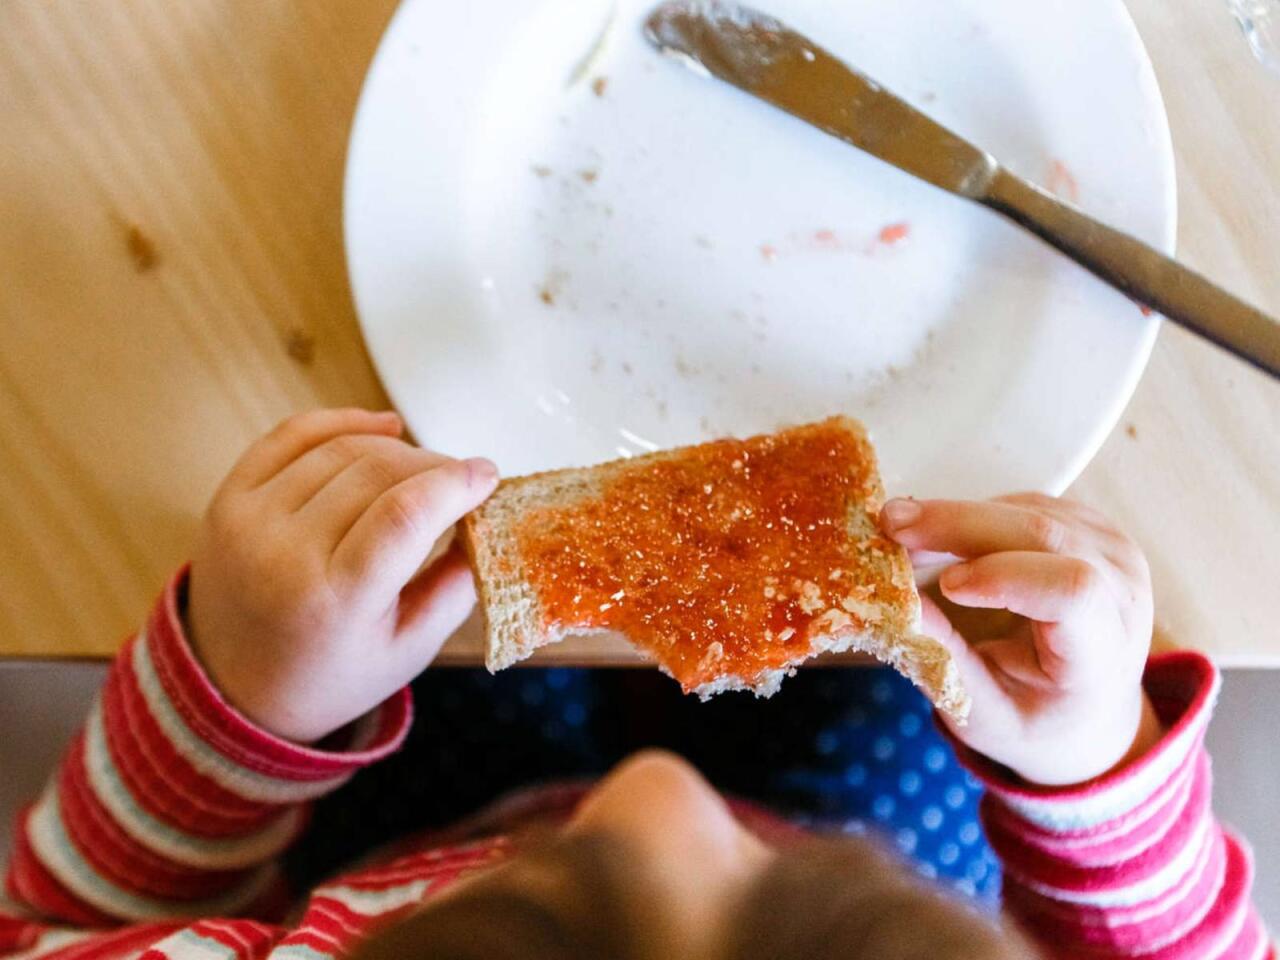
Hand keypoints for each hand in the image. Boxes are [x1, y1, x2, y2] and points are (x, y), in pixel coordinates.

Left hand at [187, 408, 497, 743]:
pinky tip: (382, 428)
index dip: (455, 483)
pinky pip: (293, 435)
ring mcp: (249, 519)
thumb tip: (487, 521)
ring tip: (424, 467)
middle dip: (434, 465)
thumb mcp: (408, 651)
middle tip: (461, 479)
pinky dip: (343, 422)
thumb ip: (456, 587)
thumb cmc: (329, 674)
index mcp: (335, 601)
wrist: (233, 688)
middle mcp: (284, 553)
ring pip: (342, 448)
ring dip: (397, 447)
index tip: (488, 476)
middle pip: (378, 472)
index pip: (405, 515)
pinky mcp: (229, 498)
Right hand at [881, 494, 1161, 786]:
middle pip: (1041, 534)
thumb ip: (945, 662)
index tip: (946, 586)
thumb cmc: (1036, 721)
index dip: (1006, 576)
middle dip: (958, 524)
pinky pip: (1023, 506)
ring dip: (957, 519)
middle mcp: (1123, 588)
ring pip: (1025, 512)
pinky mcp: (1089, 525)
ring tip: (904, 541)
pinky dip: (972, 516)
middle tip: (889, 524)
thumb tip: (895, 603)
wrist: (1092, 711)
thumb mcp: (985, 716)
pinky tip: (941, 540)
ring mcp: (1110, 548)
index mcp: (1104, 650)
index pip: (1073, 591)